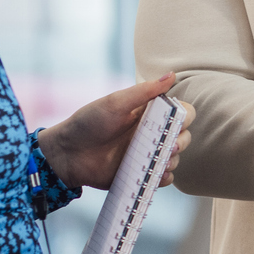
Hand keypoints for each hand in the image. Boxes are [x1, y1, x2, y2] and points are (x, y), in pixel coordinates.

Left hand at [42, 74, 193, 191]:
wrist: (68, 154)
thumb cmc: (88, 123)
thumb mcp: (115, 103)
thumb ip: (144, 91)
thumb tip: (172, 75)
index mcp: (149, 113)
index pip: (181, 112)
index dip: (185, 117)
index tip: (177, 121)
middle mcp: (152, 134)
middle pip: (183, 136)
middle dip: (182, 141)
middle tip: (169, 146)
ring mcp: (147, 155)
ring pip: (175, 158)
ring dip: (173, 160)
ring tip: (159, 161)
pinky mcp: (140, 174)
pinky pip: (162, 178)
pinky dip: (164, 178)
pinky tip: (156, 174)